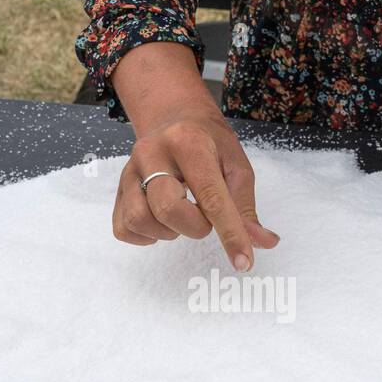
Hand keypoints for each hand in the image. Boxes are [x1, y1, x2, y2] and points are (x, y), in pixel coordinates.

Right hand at [114, 108, 278, 269]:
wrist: (173, 118)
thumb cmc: (209, 144)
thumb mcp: (236, 165)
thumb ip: (246, 206)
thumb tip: (263, 243)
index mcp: (188, 142)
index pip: (210, 196)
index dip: (230, 233)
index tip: (244, 262)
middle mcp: (152, 152)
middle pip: (167, 208)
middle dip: (194, 227)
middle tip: (205, 218)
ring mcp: (129, 171)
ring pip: (139, 219)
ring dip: (168, 231)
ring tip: (182, 216)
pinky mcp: (118, 189)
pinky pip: (123, 228)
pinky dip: (146, 236)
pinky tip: (162, 223)